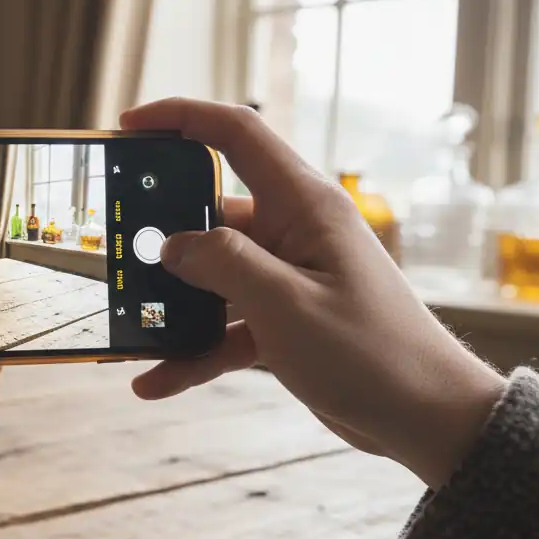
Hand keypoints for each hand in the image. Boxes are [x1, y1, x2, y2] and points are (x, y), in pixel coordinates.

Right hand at [120, 98, 506, 488]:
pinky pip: (225, 326)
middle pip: (210, 215)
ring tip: (127, 325)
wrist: (426, 419)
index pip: (237, 135)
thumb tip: (170, 245)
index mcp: (305, 206)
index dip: (180, 119)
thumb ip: (223, 265)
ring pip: (211, 277)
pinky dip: (193, 351)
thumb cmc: (372, 354)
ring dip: (172, 304)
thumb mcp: (286, 304)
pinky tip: (155, 380)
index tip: (128, 124)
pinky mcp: (284, 321)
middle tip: (112, 249)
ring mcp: (287, 278)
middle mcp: (294, 233)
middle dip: (159, 234)